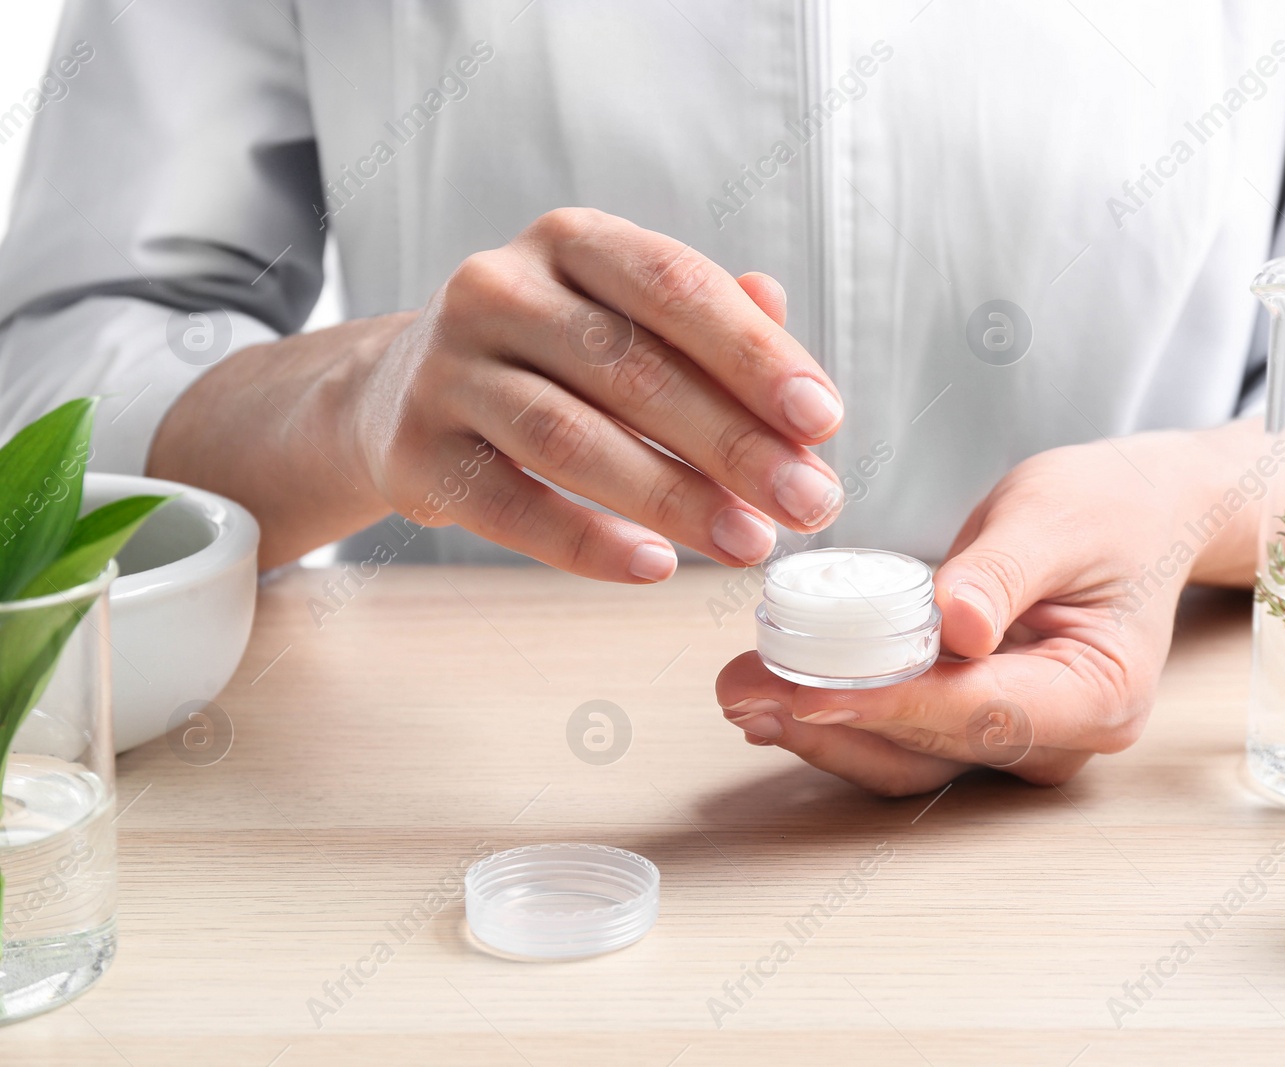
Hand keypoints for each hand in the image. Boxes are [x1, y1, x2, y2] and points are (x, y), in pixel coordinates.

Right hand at [351, 208, 843, 579]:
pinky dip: (586, 541)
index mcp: (572, 241)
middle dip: (734, 442)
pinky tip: (655, 567)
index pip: (676, 286)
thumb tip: (797, 371)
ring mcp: (447, 369)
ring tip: (747, 542)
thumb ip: (715, 339)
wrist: (401, 390)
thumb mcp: (630, 321)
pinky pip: (511, 505)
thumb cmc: (555, 358)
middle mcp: (499, 288)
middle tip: (808, 502)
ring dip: (672, 497)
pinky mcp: (415, 451)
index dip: (755, 356)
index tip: (824, 420)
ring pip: (571, 439)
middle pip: (633, 369)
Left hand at [714, 418, 1284, 794]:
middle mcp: (1058, 737)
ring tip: (739, 692)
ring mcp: (1016, 740)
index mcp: (1099, 693)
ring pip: (906, 757)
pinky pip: (902, 736)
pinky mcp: (976, 725)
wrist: (1135, 518)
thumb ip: (1003, 573)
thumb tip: (954, 627)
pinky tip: (775, 696)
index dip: (888, 705)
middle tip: (741, 689)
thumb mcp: (1056, 516)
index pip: (980, 711)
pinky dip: (837, 718)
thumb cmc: (1109, 510)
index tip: (807, 693)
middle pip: (931, 747)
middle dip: (831, 722)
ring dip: (819, 733)